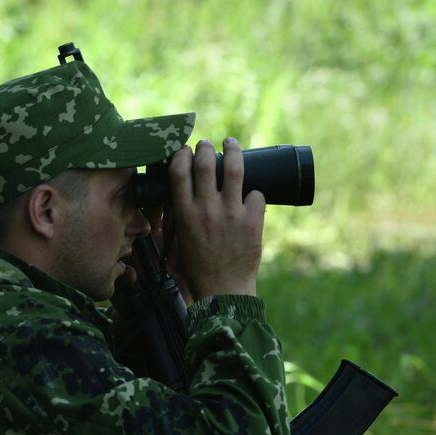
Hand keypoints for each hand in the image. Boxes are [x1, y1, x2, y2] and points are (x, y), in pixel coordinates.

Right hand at [167, 138, 265, 300]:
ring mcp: (231, 214)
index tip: (185, 150)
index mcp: (185, 214)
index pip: (179, 171)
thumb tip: (183, 194)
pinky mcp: (252, 221)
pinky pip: (256, 194)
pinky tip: (251, 197)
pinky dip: (254, 193)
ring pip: (234, 169)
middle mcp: (206, 210)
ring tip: (231, 142)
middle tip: (207, 144)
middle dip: (205, 147)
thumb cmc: (198, 268)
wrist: (223, 291)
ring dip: (232, 150)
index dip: (181, 154)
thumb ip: (181, 216)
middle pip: (205, 163)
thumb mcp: (180, 240)